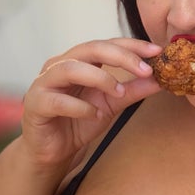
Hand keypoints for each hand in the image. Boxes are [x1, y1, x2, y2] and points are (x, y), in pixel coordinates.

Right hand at [21, 37, 161, 169]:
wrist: (54, 151)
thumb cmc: (79, 121)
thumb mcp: (112, 104)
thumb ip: (132, 91)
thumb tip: (159, 80)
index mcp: (79, 61)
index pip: (107, 44)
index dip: (132, 46)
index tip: (157, 52)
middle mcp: (60, 65)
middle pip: (90, 49)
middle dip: (121, 56)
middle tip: (145, 69)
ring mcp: (44, 83)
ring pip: (70, 68)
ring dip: (99, 78)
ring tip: (119, 92)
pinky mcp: (35, 104)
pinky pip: (57, 100)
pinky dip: (80, 107)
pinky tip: (94, 115)